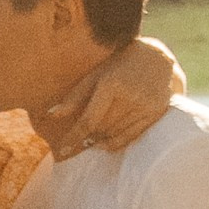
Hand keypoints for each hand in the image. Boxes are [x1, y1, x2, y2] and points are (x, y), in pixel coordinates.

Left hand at [41, 32, 182, 159]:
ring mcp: (145, 105)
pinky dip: (115, 142)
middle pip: (102, 128)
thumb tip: (51, 115)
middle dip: (87, 134)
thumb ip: (75, 95)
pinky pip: (130, 136)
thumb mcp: (96, 73)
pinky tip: (105, 143)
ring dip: (100, 138)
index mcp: (112, 83)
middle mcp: (130, 95)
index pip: (90, 119)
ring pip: (115, 133)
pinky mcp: (155, 113)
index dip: (74, 136)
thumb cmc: (120, 63)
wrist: (158, 58)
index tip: (62, 150)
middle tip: (77, 138)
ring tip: (92, 137)